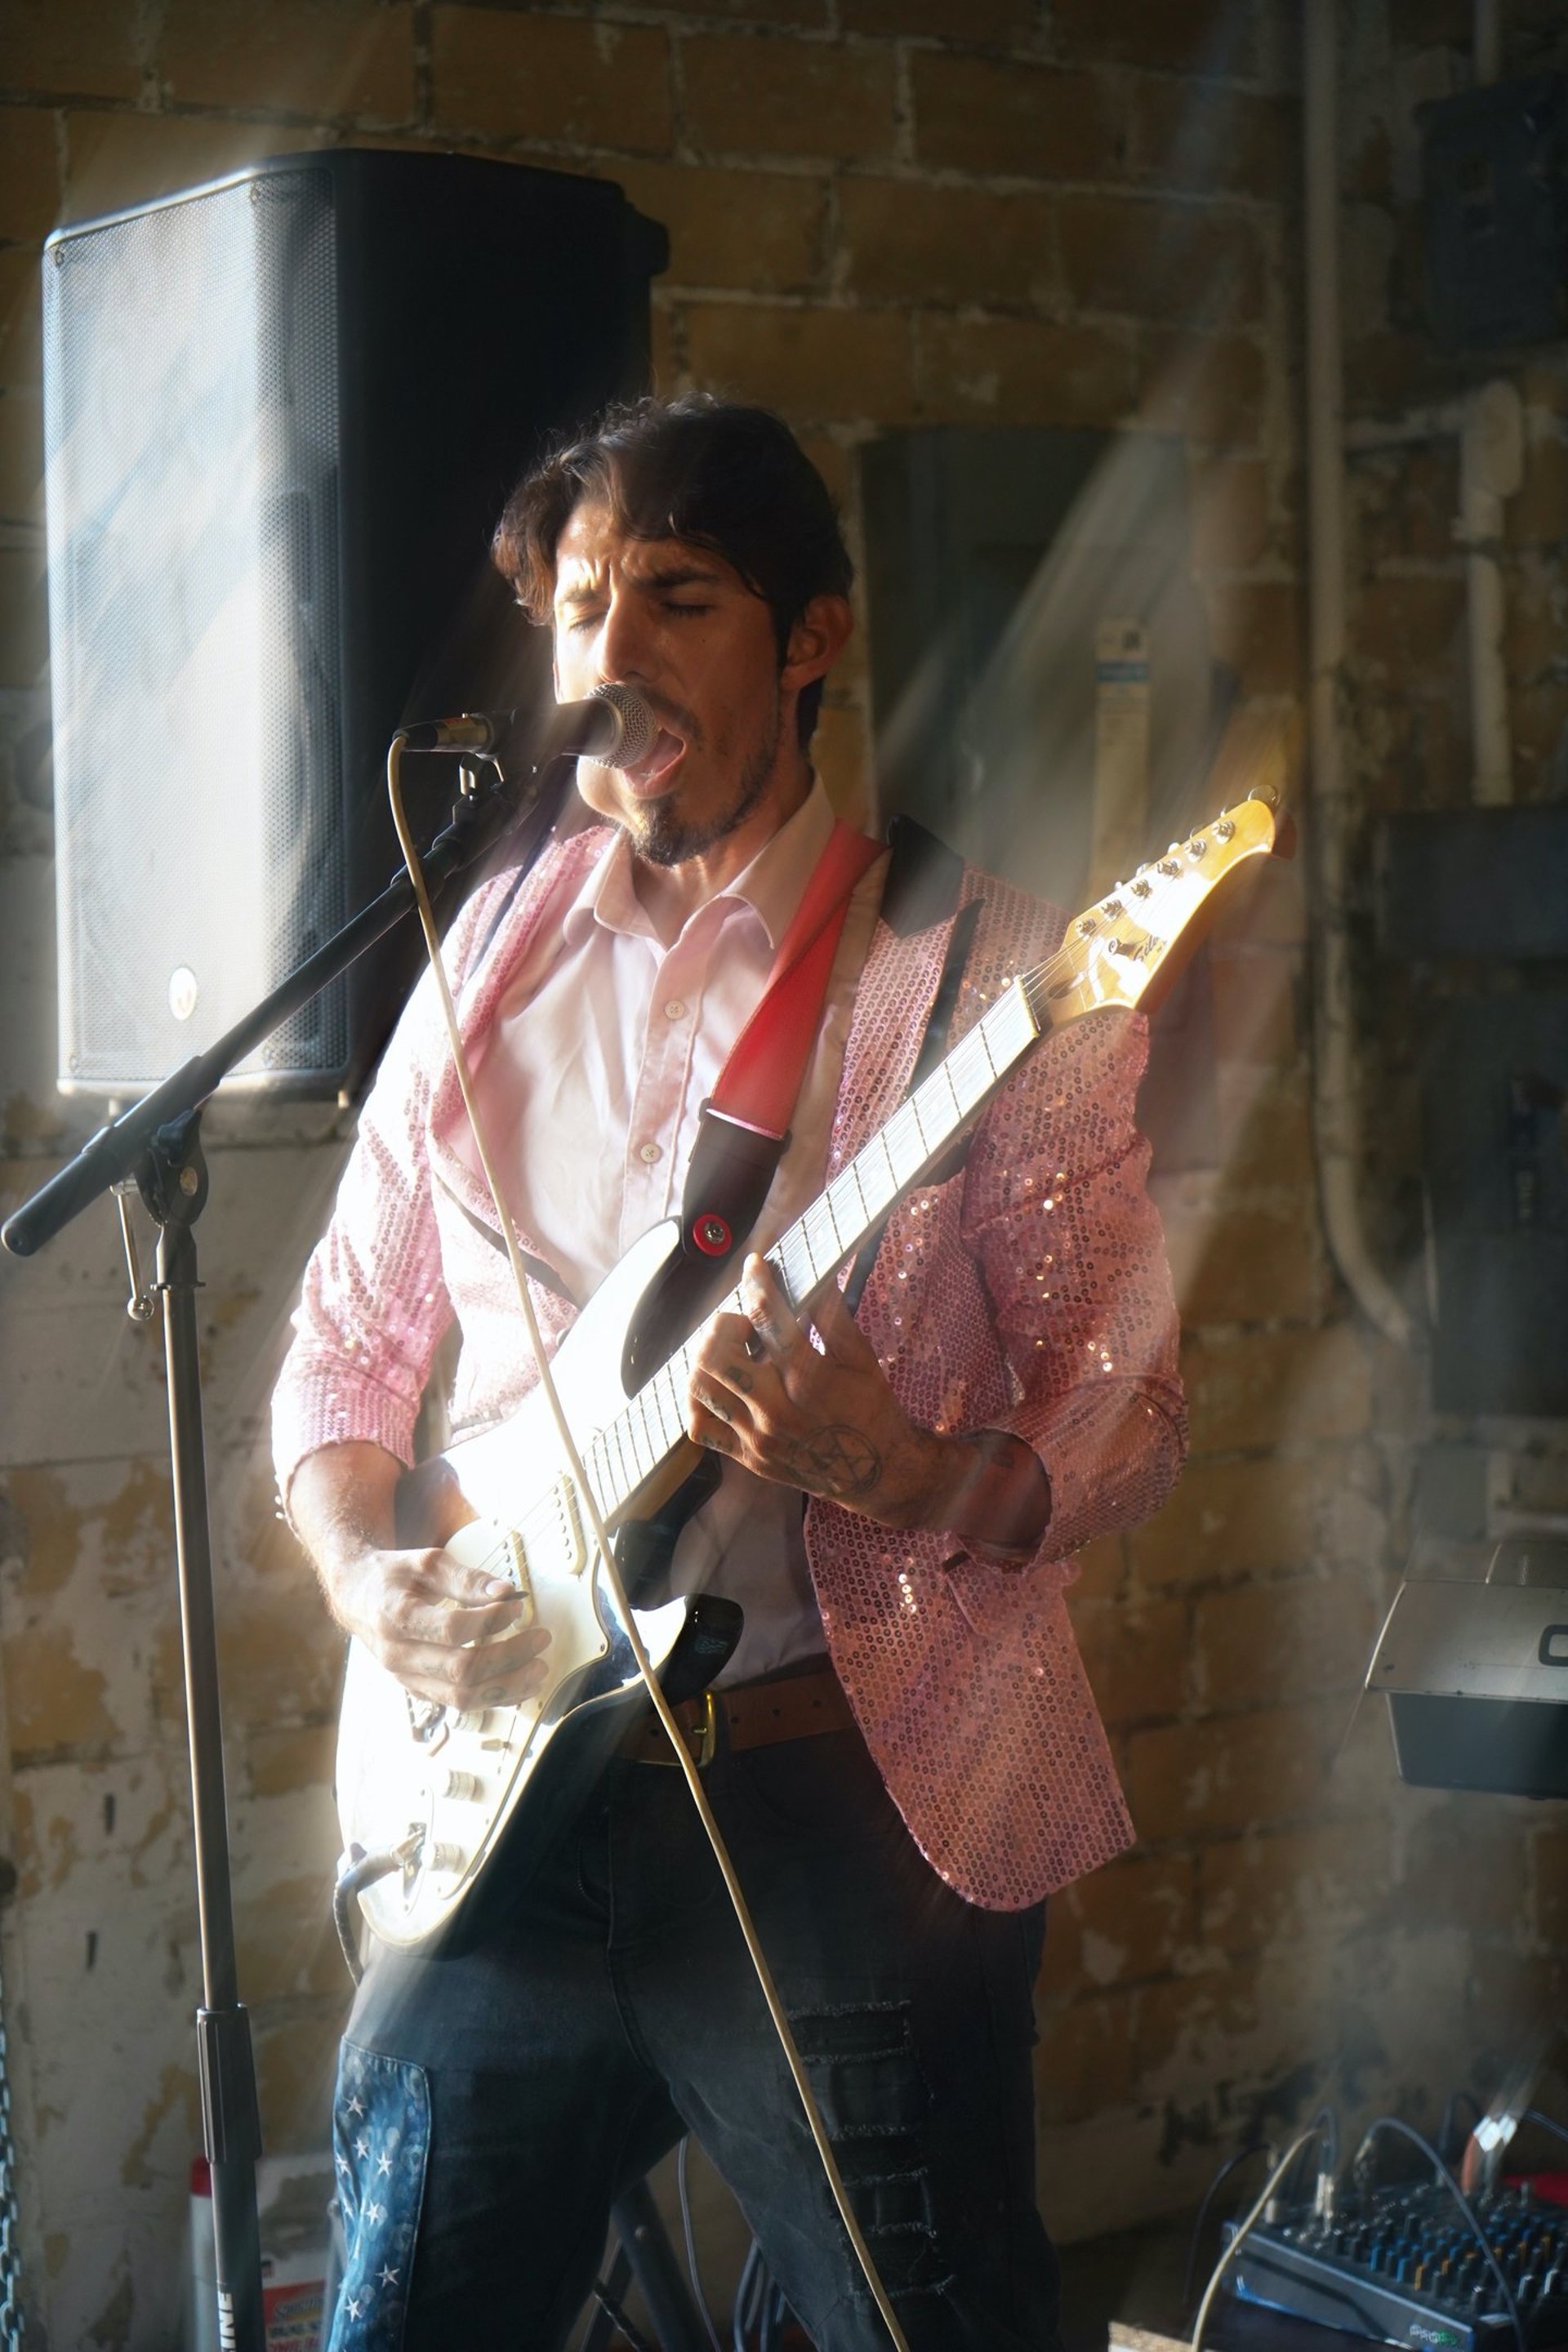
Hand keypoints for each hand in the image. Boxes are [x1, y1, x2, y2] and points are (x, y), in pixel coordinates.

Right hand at [331, 1542, 551, 1711]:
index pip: (452, 1629)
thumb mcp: (425, 1562)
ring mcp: (407, 1678)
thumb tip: (506, 1591)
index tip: (517, 1605)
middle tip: (541, 1638)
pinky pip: (459, 1704)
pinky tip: (520, 1685)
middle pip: (461, 1669)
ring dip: (507, 1686)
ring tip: (539, 1669)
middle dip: (509, 1656)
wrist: (358, 1599)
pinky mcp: (418, 1690)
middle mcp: (398, 1655)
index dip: (490, 1621)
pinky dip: (493, 1698)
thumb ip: (465, 1577)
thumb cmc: (392, 1577)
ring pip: (462, 1697)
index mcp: (396, 1617)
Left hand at [686, 1255, 963, 1530]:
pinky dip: (698, 1400)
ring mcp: (757, 1437)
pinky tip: (719, 1386)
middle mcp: (777, 1409)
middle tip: (744, 1324)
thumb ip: (832, 1315)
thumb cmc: (871, 1407)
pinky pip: (699, 1426)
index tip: (754, 1266)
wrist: (876, 1473)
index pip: (767, 1318)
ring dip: (706, 1358)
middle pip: (717, 1353)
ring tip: (730, 1352)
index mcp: (809, 1379)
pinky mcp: (747, 1457)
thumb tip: (812, 1273)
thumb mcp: (861, 1357)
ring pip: (700, 1386)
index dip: (757, 1283)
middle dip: (724, 1324)